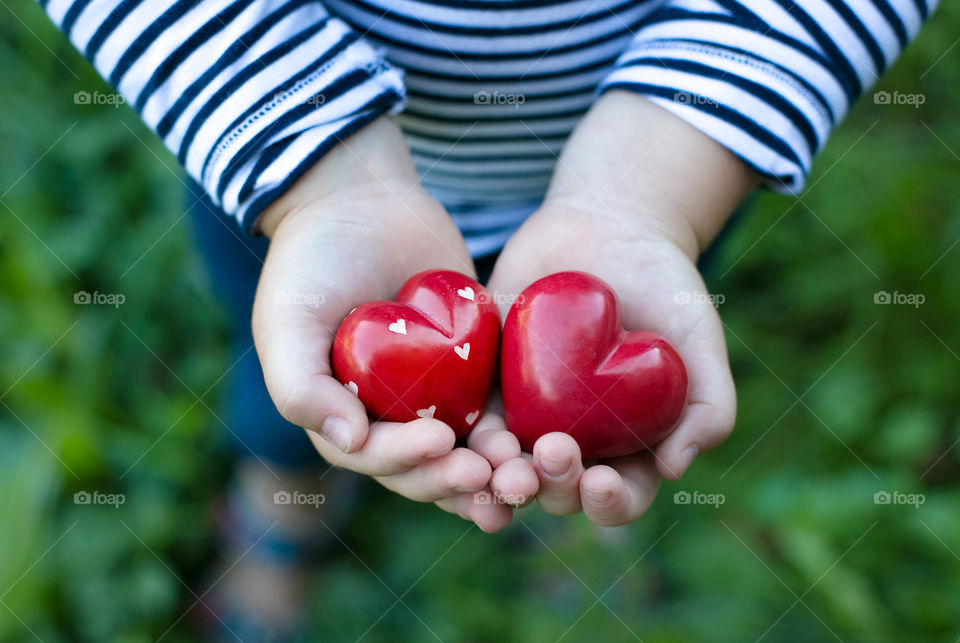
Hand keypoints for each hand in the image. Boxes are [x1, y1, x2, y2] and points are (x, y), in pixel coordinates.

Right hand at [252, 118, 533, 531]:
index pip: (376, 457)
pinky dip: (516, 429)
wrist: (360, 199)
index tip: (442, 442)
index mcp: (341, 418)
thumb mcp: (288, 322)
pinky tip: (542, 438)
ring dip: (493, 471)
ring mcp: (432, 393)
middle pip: (426, 466)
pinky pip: (496, 406)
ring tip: (523, 473)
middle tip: (491, 475)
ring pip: (466, 449)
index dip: (407, 460)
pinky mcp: (470, 367)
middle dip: (455, 479)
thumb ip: (300, 386)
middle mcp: (387, 416)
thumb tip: (348, 441)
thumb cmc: (312, 260)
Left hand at [487, 92, 758, 525]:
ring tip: (498, 460)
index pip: (620, 495)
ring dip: (500, 476)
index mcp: (627, 445)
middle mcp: (576, 440)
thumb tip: (673, 469)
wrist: (606, 226)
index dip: (610, 503)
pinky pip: (471, 420)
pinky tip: (457, 437)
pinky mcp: (489, 384)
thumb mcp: (699, 336)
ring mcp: (529, 416)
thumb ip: (708, 403)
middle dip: (552, 486)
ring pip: (508, 466)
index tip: (601, 481)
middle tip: (551, 453)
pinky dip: (464, 438)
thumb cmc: (664, 284)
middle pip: (558, 488)